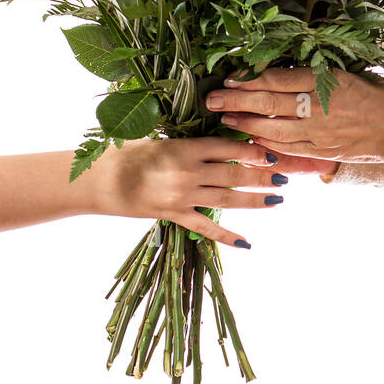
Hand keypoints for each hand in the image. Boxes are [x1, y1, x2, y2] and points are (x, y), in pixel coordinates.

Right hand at [88, 135, 321, 247]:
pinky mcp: (173, 215)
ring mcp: (182, 196)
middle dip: (263, 176)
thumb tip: (224, 144)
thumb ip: (192, 144)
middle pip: (234, 174)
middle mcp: (188, 172)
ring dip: (255, 200)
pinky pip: (205, 227)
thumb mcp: (163, 140)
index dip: (253, 151)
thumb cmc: (129, 153)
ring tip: (277, 199)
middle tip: (285, 177)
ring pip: (227, 199)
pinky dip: (227, 236)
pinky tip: (247, 243)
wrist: (99, 180)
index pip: (228, 148)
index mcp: (185, 148)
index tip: (273, 153)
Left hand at [203, 67, 383, 164]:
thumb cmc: (380, 93)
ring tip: (226, 118)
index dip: (251, 79)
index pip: (279, 79)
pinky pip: (289, 147)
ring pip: (274, 128)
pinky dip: (268, 143)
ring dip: (246, 124)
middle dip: (238, 100)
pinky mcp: (324, 150)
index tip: (230, 77)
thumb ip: (316, 75)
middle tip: (213, 98)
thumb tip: (280, 74)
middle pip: (270, 103)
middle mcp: (320, 107)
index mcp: (327, 81)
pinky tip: (252, 138)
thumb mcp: (349, 74)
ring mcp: (320, 132)